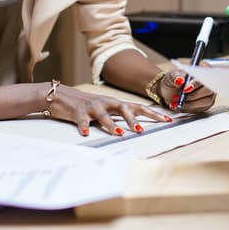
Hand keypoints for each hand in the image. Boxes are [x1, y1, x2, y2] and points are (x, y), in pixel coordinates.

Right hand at [48, 85, 169, 136]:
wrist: (61, 96)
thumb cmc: (87, 105)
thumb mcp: (105, 109)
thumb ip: (119, 116)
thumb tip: (138, 126)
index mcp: (114, 103)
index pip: (137, 107)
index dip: (152, 113)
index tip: (166, 120)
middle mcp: (106, 103)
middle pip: (123, 108)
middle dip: (132, 119)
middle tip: (140, 130)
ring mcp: (92, 106)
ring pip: (103, 115)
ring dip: (111, 124)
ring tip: (119, 133)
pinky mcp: (78, 112)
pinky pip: (81, 120)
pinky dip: (84, 126)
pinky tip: (85, 133)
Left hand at [161, 68, 215, 112]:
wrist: (170, 91)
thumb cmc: (174, 80)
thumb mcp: (171, 76)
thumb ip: (175, 77)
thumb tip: (179, 80)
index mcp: (203, 70)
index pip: (206, 75)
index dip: (196, 83)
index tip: (185, 89)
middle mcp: (209, 82)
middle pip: (208, 90)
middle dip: (193, 95)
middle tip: (178, 97)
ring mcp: (209, 94)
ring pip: (205, 102)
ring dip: (190, 104)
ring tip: (176, 102)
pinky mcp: (205, 105)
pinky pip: (200, 109)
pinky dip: (188, 109)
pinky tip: (177, 106)